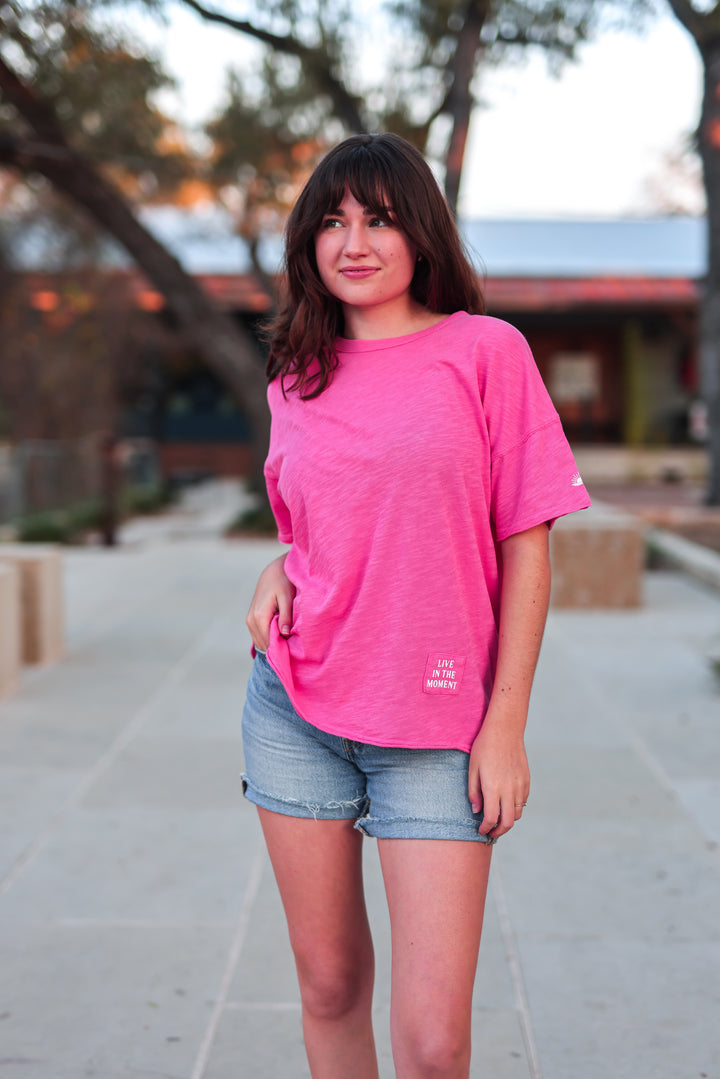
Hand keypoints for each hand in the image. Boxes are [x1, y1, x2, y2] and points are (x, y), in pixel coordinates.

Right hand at [245, 554, 294, 651]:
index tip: (293, 651)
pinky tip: (281, 635)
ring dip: (272, 644)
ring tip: (288, 641)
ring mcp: (249, 621)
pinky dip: (268, 638)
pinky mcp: (251, 620)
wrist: (273, 572)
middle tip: (292, 647)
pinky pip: (259, 636)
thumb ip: (285, 616)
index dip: (280, 649)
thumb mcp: (287, 598)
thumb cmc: (283, 582)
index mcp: (259, 616)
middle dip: (277, 648)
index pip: (268, 642)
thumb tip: (285, 634)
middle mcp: (251, 620)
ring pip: (260, 642)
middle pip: (263, 644)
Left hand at [468, 715, 529, 840]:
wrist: (505, 730)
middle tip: (490, 832)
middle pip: (507, 822)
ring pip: (517, 813)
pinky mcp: (526, 780)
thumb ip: (473, 792)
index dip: (485, 829)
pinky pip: (523, 801)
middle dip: (498, 832)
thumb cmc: (485, 747)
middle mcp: (509, 789)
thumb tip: (476, 810)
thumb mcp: (472, 768)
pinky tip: (506, 804)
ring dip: (507, 820)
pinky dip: (515, 808)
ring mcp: (520, 785)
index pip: (491, 819)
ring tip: (498, 819)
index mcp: (493, 788)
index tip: (481, 831)